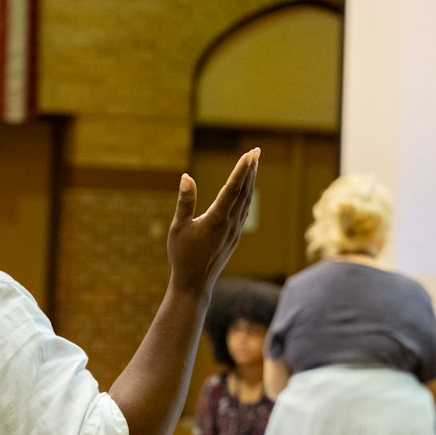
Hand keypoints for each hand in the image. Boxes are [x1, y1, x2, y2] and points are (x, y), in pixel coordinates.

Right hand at [167, 149, 258, 293]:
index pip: (233, 189)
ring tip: (254, 164)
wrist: (195, 284)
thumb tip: (186, 177)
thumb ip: (185, 202)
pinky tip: (247, 190)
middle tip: (256, 151)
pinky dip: (247, 196)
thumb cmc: (183, 256)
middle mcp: (230, 224)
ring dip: (251, 181)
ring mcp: (235, 231)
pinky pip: (244, 211)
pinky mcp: (234, 237)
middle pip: (245, 192)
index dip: (242, 170)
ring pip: (247, 201)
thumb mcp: (178, 228)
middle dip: (251, 170)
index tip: (249, 155)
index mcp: (217, 220)